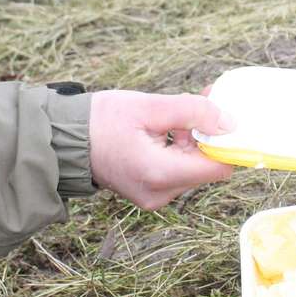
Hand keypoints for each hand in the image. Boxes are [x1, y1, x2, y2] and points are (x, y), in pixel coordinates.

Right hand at [88, 90, 236, 209]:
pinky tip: (172, 126)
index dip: (229, 143)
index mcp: (159, 174)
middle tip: (207, 100)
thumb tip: (230, 122)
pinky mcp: (149, 191)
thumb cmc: (100, 121)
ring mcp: (154, 196)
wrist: (63, 139)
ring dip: (195, 140)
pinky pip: (177, 171)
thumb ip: (193, 112)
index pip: (217, 168)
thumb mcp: (149, 107)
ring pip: (192, 168)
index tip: (233, 118)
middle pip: (205, 167)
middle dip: (210, 135)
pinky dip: (180, 149)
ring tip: (183, 109)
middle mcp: (160, 193)